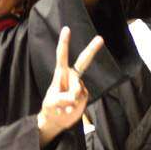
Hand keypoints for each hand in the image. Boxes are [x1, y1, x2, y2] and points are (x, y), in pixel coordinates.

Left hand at [38, 27, 103, 145]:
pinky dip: (74, 107)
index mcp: (60, 74)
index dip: (64, 43)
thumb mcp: (51, 104)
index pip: (61, 56)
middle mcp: (71, 78)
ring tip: (63, 107)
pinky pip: (81, 99)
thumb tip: (74, 98)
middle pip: (83, 62)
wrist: (56, 120)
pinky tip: (68, 110)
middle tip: (100, 38)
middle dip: (91, 50)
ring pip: (78, 90)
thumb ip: (62, 99)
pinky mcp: (84, 95)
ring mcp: (79, 86)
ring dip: (70, 101)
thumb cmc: (50, 108)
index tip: (67, 29)